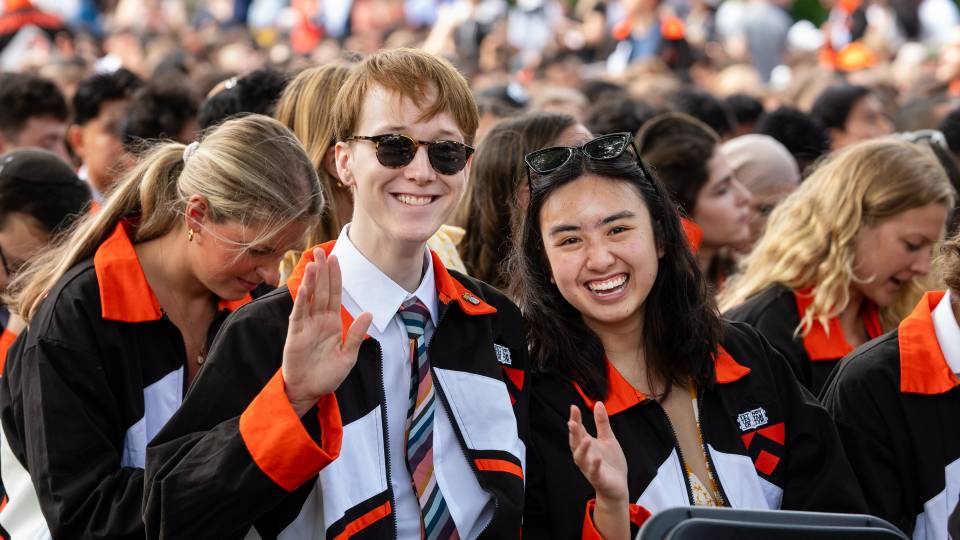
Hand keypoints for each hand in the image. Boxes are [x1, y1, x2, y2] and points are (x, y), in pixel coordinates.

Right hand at [282, 249, 372, 416]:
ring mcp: (306, 325)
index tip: (336, 258)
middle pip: (321, 290)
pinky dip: (301, 300)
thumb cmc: (327, 375)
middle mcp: (319, 320)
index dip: (335, 277)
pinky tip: (304, 287)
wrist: (309, 391)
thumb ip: (356, 335)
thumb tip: (368, 313)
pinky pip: (299, 314)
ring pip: (309, 298)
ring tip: (313, 263)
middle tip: (321, 251)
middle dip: (322, 271)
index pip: (335, 294)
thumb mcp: (348, 356)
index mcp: (332, 322)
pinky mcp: (295, 334)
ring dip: (311, 281)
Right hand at [569, 402, 628, 502]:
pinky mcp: (598, 478)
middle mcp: (585, 455)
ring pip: (580, 458)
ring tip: (585, 439)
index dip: (575, 419)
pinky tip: (597, 458)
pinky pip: (594, 472)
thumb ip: (602, 423)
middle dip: (573, 433)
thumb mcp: (608, 439)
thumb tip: (598, 403)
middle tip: (572, 422)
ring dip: (581, 449)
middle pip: (575, 443)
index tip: (573, 407)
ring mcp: (589, 467)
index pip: (578, 430)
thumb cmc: (610, 462)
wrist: (617, 486)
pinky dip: (594, 466)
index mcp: (586, 444)